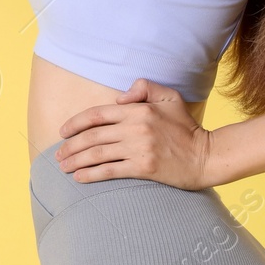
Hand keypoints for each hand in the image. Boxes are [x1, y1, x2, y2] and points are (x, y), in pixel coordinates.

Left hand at [53, 78, 213, 189]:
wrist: (207, 156)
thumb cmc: (186, 126)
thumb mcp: (169, 97)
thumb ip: (144, 87)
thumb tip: (118, 98)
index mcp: (138, 110)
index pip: (97, 114)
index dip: (76, 123)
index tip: (62, 131)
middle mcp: (135, 128)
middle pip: (92, 136)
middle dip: (71, 145)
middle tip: (58, 154)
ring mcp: (139, 149)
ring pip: (98, 154)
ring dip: (76, 161)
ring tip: (63, 167)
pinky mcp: (144, 168)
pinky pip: (110, 171)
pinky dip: (91, 175)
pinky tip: (79, 177)